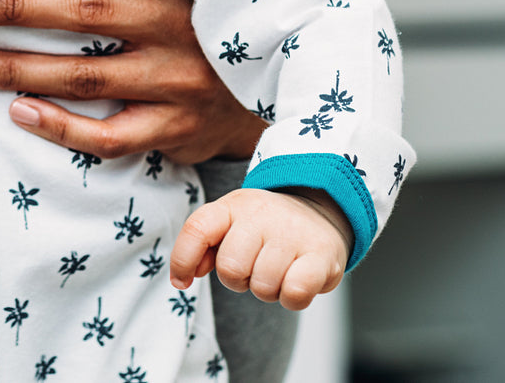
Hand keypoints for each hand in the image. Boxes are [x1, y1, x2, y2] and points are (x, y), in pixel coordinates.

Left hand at [0, 0, 264, 162]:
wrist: (269, 91)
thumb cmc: (199, 25)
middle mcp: (180, 29)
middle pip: (88, 13)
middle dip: (14, 9)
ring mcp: (178, 84)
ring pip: (85, 75)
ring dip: (16, 68)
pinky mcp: (174, 131)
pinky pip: (107, 136)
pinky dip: (59, 126)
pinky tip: (17, 112)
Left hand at [170, 187, 350, 309]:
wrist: (320, 212)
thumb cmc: (265, 227)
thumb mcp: (230, 224)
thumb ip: (202, 246)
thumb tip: (184, 276)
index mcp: (234, 205)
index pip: (198, 229)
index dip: (183, 260)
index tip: (182, 281)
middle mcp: (263, 214)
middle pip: (230, 269)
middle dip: (238, 281)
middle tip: (253, 269)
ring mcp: (294, 232)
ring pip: (262, 287)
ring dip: (267, 291)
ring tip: (278, 272)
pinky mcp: (322, 254)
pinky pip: (294, 293)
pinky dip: (291, 298)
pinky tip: (296, 281)